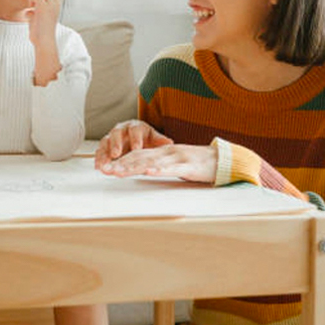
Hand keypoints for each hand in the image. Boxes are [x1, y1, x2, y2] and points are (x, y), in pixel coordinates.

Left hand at [27, 0, 62, 85]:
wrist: (44, 42)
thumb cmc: (41, 32)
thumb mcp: (40, 19)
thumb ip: (37, 12)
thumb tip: (29, 11)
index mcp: (57, 4)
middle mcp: (57, 3)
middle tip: (32, 0)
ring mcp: (52, 5)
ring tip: (31, 4)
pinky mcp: (45, 8)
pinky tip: (30, 7)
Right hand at [94, 120, 173, 170]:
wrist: (138, 141)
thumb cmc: (146, 139)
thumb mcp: (155, 139)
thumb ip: (160, 141)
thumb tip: (169, 142)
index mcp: (135, 126)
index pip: (135, 129)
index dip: (135, 138)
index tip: (137, 147)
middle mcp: (121, 129)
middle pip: (116, 133)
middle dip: (116, 144)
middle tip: (116, 154)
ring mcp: (112, 138)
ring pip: (105, 142)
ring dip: (104, 153)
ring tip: (104, 164)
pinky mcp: (105, 147)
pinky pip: (100, 151)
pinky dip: (98, 159)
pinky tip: (99, 167)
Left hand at [99, 143, 217, 183]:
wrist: (221, 159)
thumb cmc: (196, 164)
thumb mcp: (173, 164)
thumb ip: (157, 165)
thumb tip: (140, 170)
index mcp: (161, 152)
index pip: (137, 156)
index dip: (120, 161)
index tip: (104, 168)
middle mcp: (166, 153)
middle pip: (139, 157)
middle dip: (120, 164)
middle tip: (104, 170)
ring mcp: (176, 158)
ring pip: (151, 162)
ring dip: (133, 167)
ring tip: (118, 171)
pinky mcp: (188, 166)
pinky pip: (172, 168)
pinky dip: (159, 169)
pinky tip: (148, 171)